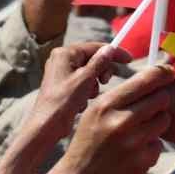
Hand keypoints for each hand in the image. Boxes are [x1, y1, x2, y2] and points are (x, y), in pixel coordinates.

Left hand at [0, 43, 130, 173]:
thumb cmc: (62, 102)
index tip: (128, 60)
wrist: (46, 126)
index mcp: (64, 53)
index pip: (95, 47)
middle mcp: (62, 59)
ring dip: (94, 84)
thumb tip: (110, 48)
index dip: (113, 53)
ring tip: (89, 95)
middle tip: (105, 82)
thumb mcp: (85, 80)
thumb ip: (99, 62)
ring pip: (90, 72)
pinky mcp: (64, 85)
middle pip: (93, 58)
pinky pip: (83, 82)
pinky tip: (82, 102)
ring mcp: (62, 72)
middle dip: (102, 71)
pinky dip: (87, 91)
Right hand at [49, 63, 174, 173]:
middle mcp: (121, 121)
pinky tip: (134, 151)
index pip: (145, 80)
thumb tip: (155, 78)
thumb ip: (123, 95)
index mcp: (107, 104)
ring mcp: (134, 142)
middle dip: (159, 99)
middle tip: (149, 106)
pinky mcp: (142, 160)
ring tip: (137, 130)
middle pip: (161, 98)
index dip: (162, 73)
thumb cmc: (89, 141)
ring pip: (164, 119)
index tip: (169, 71)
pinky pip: (159, 143)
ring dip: (156, 122)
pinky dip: (151, 145)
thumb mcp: (95, 111)